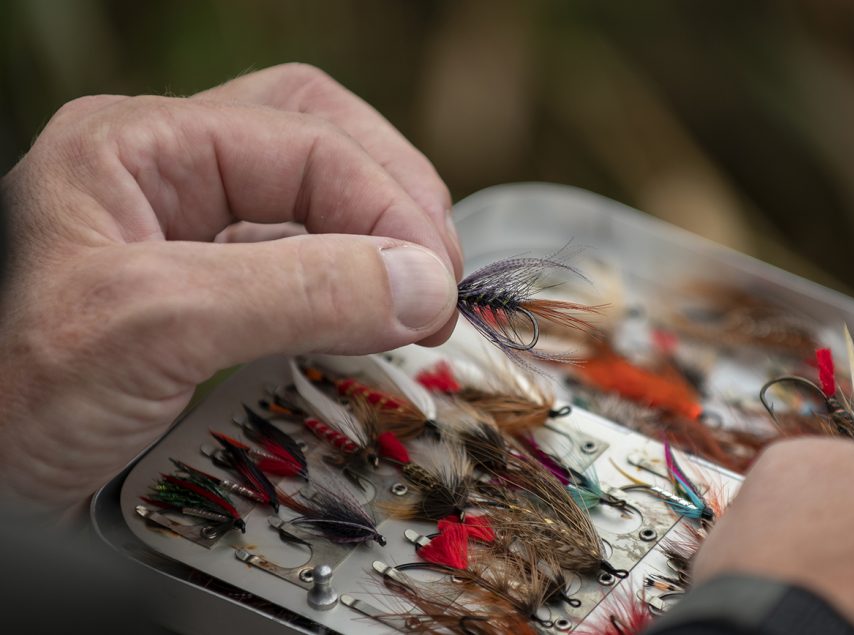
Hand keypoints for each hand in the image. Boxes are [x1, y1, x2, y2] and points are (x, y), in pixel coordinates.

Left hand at [0, 64, 461, 513]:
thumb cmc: (6, 398)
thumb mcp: (153, 327)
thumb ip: (294, 292)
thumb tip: (423, 284)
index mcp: (140, 147)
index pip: (305, 140)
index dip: (387, 205)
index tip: (435, 285)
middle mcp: (165, 176)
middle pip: (316, 138)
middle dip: (392, 196)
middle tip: (435, 273)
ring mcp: (184, 234)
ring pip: (313, 195)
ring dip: (379, 233)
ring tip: (417, 292)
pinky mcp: (201, 295)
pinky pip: (298, 260)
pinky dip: (351, 280)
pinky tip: (370, 315)